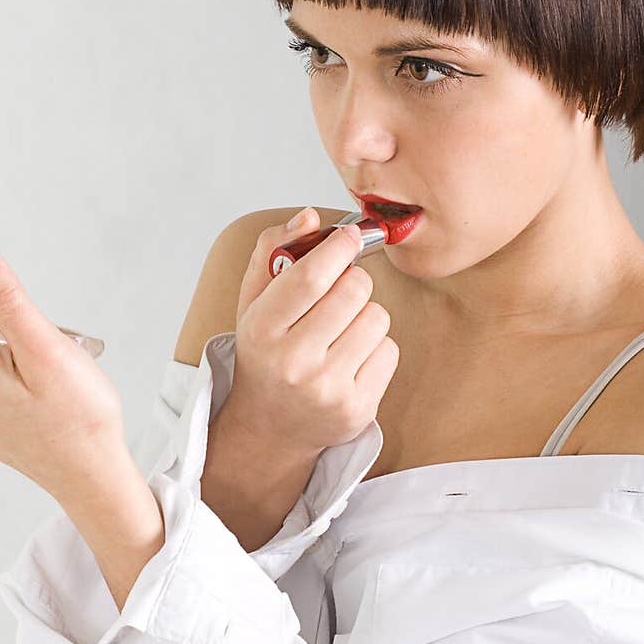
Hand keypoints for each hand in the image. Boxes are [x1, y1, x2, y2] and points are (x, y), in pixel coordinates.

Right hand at [225, 206, 399, 454]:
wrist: (270, 426)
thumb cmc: (266, 352)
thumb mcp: (253, 301)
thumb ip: (273, 250)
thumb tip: (310, 217)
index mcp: (261, 330)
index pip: (311, 276)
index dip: (339, 247)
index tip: (351, 235)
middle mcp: (292, 363)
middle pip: (354, 290)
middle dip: (353, 281)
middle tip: (338, 294)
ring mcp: (326, 390)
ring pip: (377, 318)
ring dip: (365, 316)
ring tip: (340, 332)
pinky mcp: (357, 409)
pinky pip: (389, 350)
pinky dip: (376, 348)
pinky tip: (351, 359)